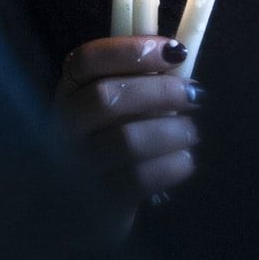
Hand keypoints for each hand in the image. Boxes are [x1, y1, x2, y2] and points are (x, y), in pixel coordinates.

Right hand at [55, 36, 199, 229]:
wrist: (71, 210)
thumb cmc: (106, 146)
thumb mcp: (112, 111)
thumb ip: (136, 83)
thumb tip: (179, 56)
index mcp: (68, 95)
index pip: (86, 60)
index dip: (132, 50)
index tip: (174, 50)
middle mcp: (64, 129)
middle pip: (105, 98)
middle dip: (159, 91)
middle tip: (194, 94)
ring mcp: (76, 168)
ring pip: (126, 140)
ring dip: (171, 130)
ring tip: (191, 132)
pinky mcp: (97, 203)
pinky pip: (139, 179)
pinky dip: (171, 165)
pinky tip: (184, 160)